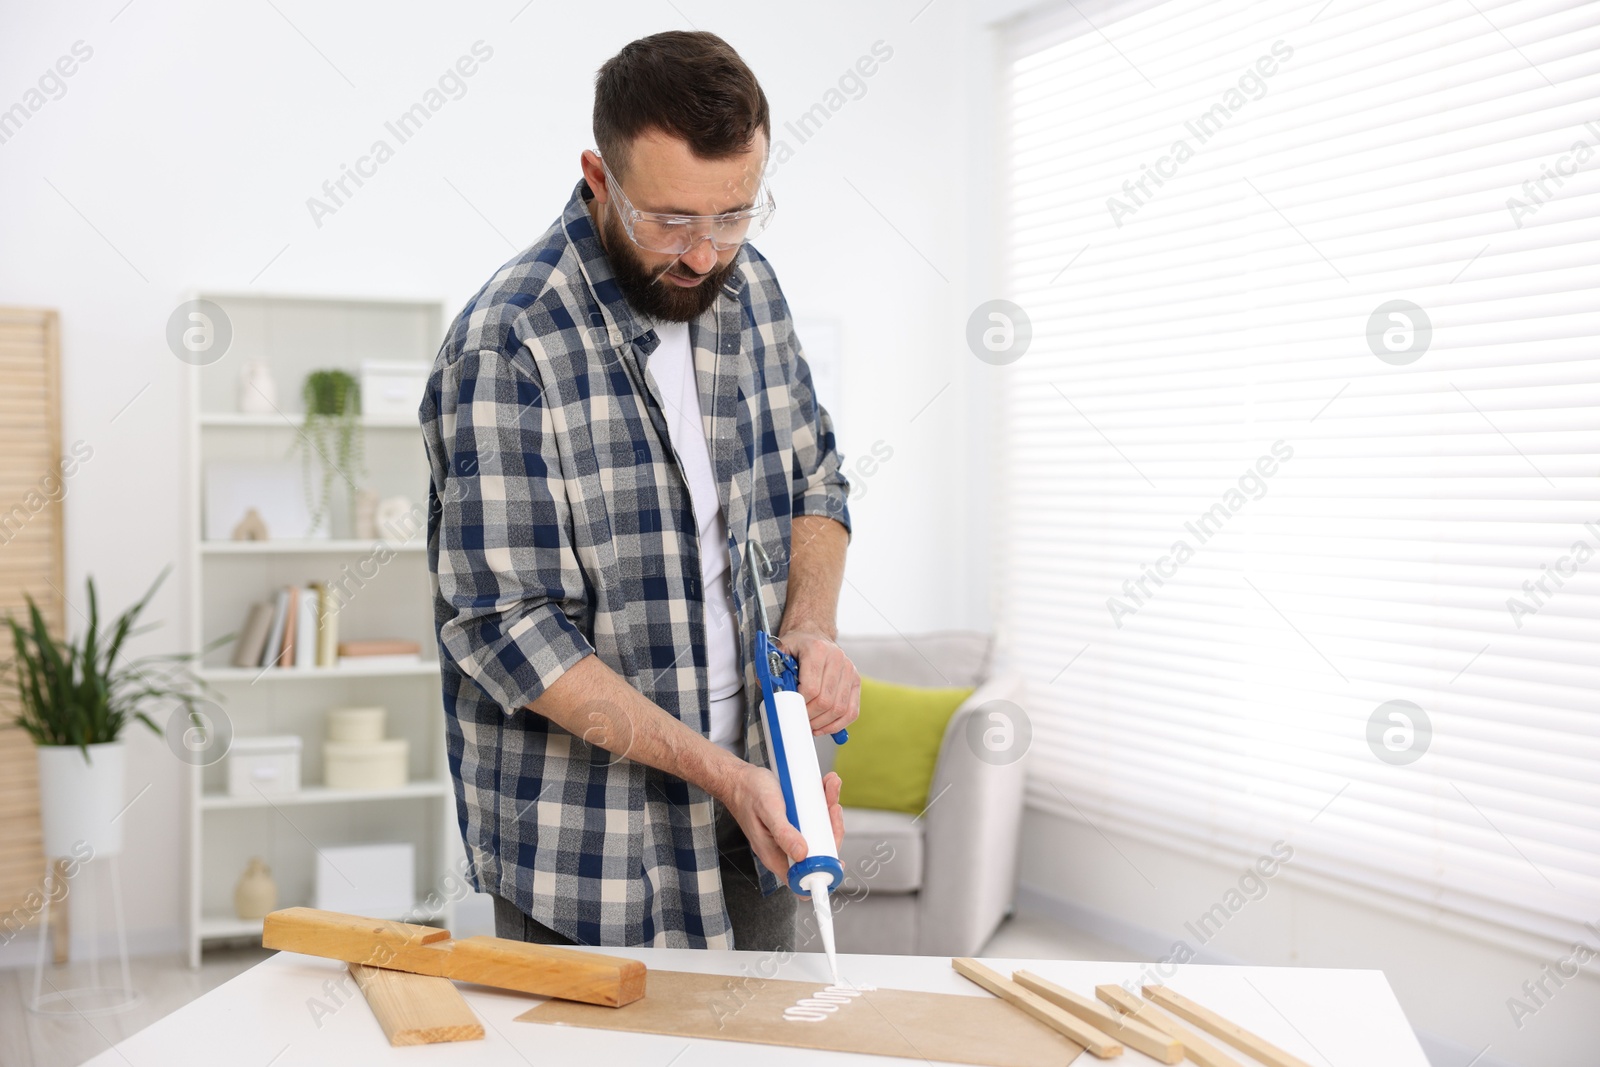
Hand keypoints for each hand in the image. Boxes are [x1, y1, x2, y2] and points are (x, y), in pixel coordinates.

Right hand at [720, 764, 848, 882]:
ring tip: (830, 788)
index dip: (824, 874)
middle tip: (832, 807)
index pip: (804, 878)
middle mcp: (786, 849)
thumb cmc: (748, 794)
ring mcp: (793, 836)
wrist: (739, 779)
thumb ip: (783, 834)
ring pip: (821, 833)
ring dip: (830, 811)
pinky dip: (824, 802)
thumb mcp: (768, 811)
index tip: (837, 859)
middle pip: (820, 853)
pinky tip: (825, 787)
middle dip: (833, 829)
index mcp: (776, 856)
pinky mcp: (797, 822)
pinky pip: (816, 818)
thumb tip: (803, 854)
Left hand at [777, 629, 860, 736]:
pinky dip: (839, 724)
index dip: (800, 705)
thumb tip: (771, 693)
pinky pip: (852, 710)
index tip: (791, 711)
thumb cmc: (797, 646)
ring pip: (840, 708)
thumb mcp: (780, 651)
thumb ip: (772, 670)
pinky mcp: (856, 681)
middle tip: (799, 722)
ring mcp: (849, 670)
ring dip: (824, 724)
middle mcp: (837, 658)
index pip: (811, 687)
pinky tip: (825, 727)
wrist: (814, 634)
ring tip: (810, 726)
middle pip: (826, 701)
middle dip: (811, 717)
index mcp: (817, 650)